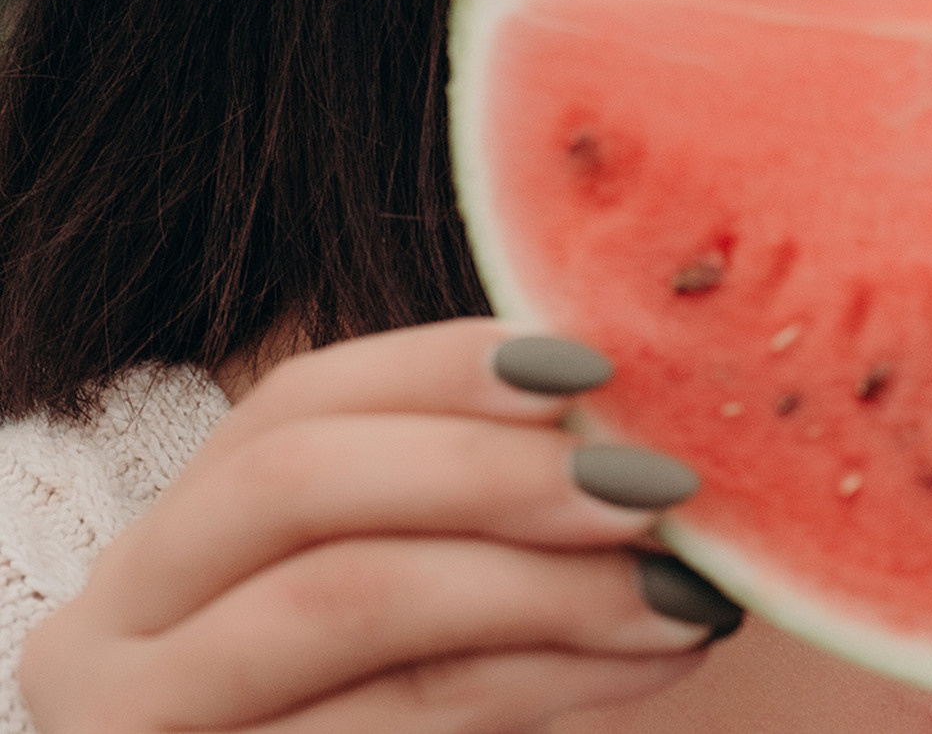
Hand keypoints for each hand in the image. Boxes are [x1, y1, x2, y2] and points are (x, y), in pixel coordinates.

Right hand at [21, 319, 735, 732]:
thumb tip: (629, 413)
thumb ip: (464, 517)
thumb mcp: (394, 612)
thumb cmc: (372, 731)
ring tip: (686, 586)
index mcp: (167, 548)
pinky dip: (550, 678)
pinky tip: (656, 657)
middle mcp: (115, 627)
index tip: (594, 365)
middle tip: (652, 484)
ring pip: (353, 601)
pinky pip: (397, 717)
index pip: (293, 404)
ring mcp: (141, 720)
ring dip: (551, 584)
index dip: (442, 365)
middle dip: (492, 470)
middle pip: (301, 485)